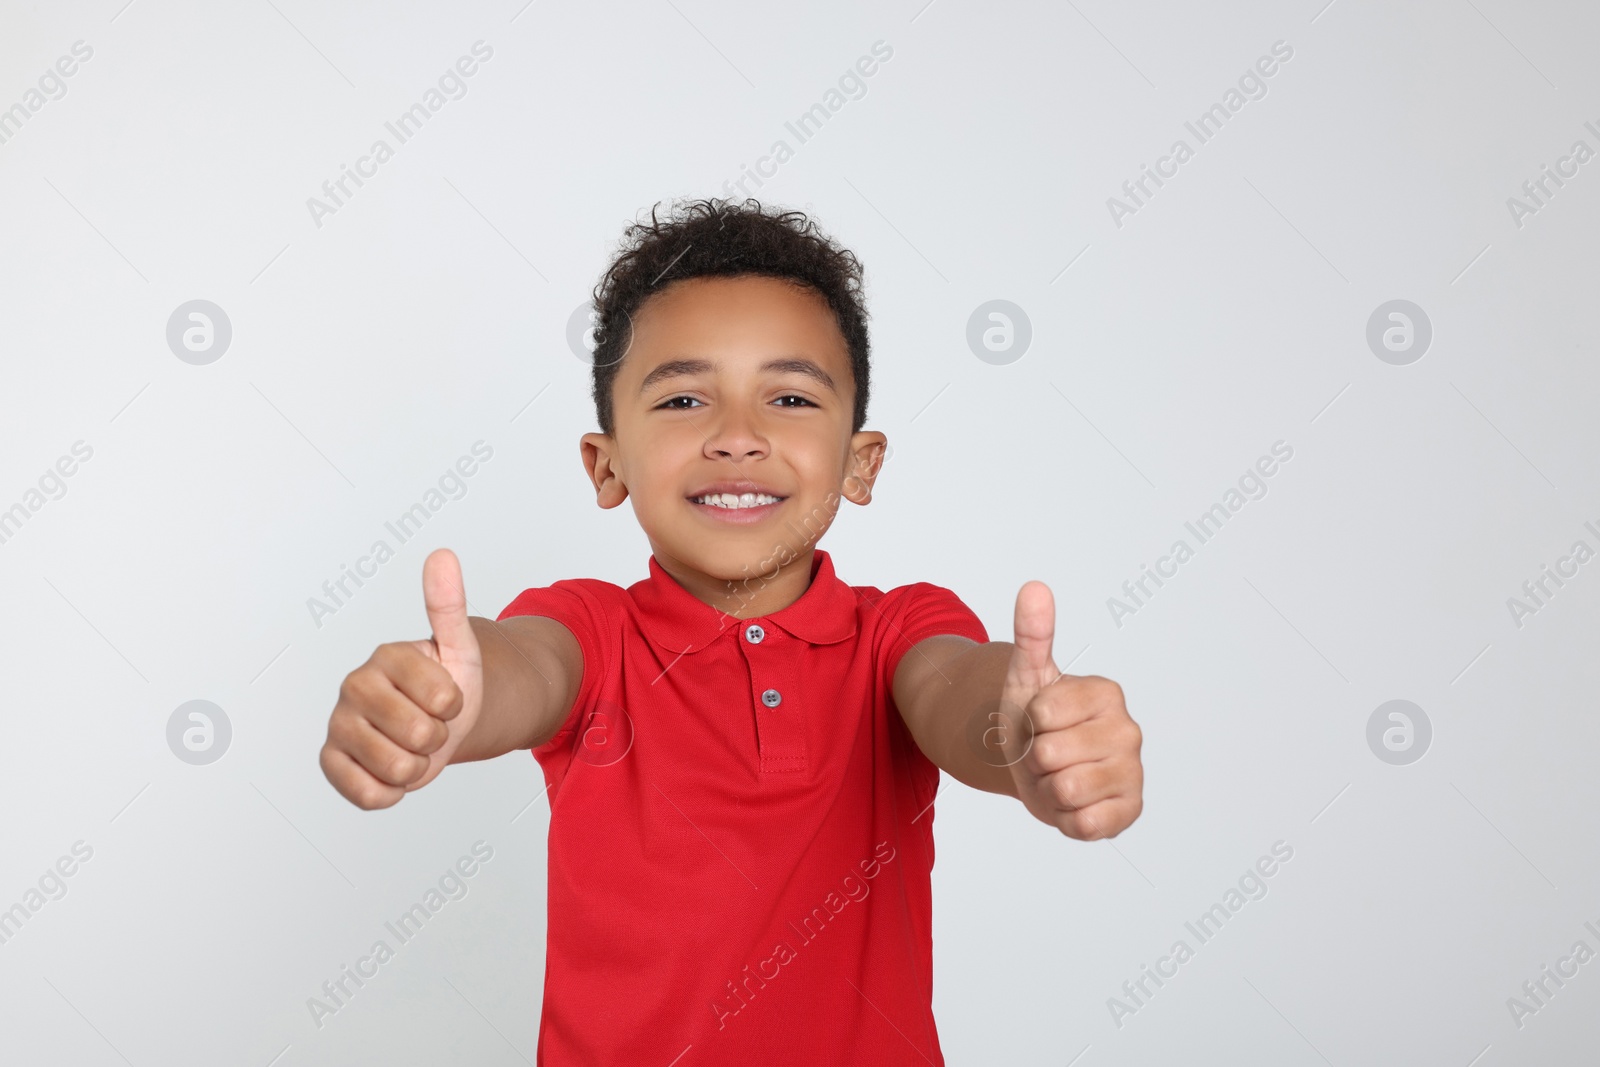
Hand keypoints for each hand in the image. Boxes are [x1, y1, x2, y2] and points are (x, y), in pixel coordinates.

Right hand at [320, 548, 485, 808]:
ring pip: (398, 769)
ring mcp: (339, 724)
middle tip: (428, 722)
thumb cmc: (446, 684)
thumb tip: (442, 555)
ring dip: (417, 766)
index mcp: (387, 656)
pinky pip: (370, 795)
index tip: (446, 696)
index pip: (444, 700)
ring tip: (411, 744)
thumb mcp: (460, 647)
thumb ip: (448, 605)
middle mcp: (354, 686)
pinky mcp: (330, 762)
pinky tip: (390, 768)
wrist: (434, 724)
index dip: (456, 707)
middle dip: (438, 738)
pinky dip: (392, 791)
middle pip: (419, 735)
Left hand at [1000, 581, 1142, 838]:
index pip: (1043, 714)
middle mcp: (1129, 732)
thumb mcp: (1025, 676)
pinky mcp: (1129, 812)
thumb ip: (1032, 634)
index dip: (1028, 722)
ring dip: (1047, 788)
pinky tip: (1072, 803)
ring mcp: (1133, 773)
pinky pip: (1085, 824)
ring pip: (1066, 789)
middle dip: (1035, 758)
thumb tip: (1034, 587)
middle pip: (1052, 753)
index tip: (1039, 719)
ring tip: (1056, 775)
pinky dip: (1066, 818)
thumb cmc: (1034, 720)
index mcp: (1107, 694)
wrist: (1038, 767)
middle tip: (1045, 752)